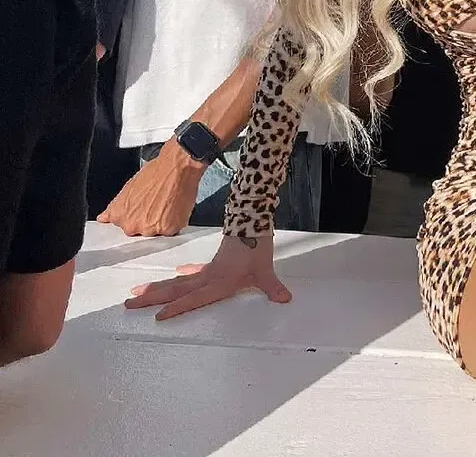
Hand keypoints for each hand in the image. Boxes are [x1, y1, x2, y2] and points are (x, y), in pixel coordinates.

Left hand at [97, 139, 203, 235]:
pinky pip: (171, 232)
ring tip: (166, 204)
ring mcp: (151, 229)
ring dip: (160, 223)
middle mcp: (132, 225)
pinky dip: (173, 223)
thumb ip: (114, 208)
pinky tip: (174, 208)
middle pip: (139, 231)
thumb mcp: (128, 188)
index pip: (121, 227)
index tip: (139, 211)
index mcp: (119, 216)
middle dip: (146, 221)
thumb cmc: (156, 173)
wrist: (177, 168)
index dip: (133, 217)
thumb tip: (104, 218)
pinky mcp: (169, 230)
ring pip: (155, 233)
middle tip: (155, 205)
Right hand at [125, 234, 289, 320]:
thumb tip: (285, 300)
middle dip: (152, 298)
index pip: (194, 298)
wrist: (252, 222)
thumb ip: (272, 287)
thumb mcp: (265, 269)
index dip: (178, 308)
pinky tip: (176, 272)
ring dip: (158, 287)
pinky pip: (193, 272)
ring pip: (177, 282)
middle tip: (127, 304)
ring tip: (136, 292)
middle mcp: (208, 277)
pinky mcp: (213, 262)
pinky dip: (184, 274)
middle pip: (175, 290)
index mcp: (218, 282)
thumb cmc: (257, 247)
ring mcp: (208, 270)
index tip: (157, 317)